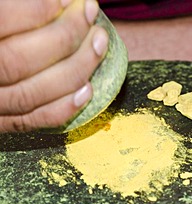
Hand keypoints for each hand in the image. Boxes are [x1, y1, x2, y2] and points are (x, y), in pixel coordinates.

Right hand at [0, 0, 107, 131]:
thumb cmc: (3, 26)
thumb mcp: (2, 11)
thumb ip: (18, 6)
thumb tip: (62, 1)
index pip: (1, 22)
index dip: (37, 10)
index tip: (70, 0)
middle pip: (18, 60)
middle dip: (65, 36)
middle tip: (91, 16)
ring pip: (31, 93)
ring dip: (75, 69)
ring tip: (99, 45)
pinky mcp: (2, 121)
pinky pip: (33, 120)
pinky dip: (63, 108)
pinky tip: (88, 89)